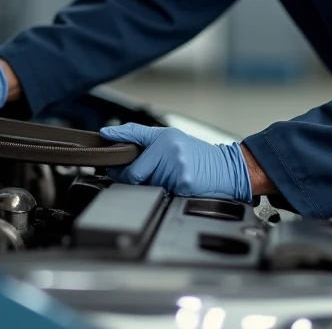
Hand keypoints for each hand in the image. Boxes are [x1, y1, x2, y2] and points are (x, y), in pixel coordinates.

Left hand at [98, 124, 251, 200]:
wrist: (226, 167)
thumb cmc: (198, 155)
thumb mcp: (173, 139)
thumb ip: (145, 140)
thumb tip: (116, 139)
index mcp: (165, 137)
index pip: (134, 141)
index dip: (118, 142)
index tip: (105, 138)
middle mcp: (169, 150)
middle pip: (135, 173)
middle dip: (131, 177)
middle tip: (136, 175)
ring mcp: (176, 168)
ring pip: (146, 185)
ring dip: (150, 185)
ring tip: (167, 178)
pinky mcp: (182, 184)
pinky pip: (161, 194)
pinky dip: (164, 193)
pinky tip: (175, 186)